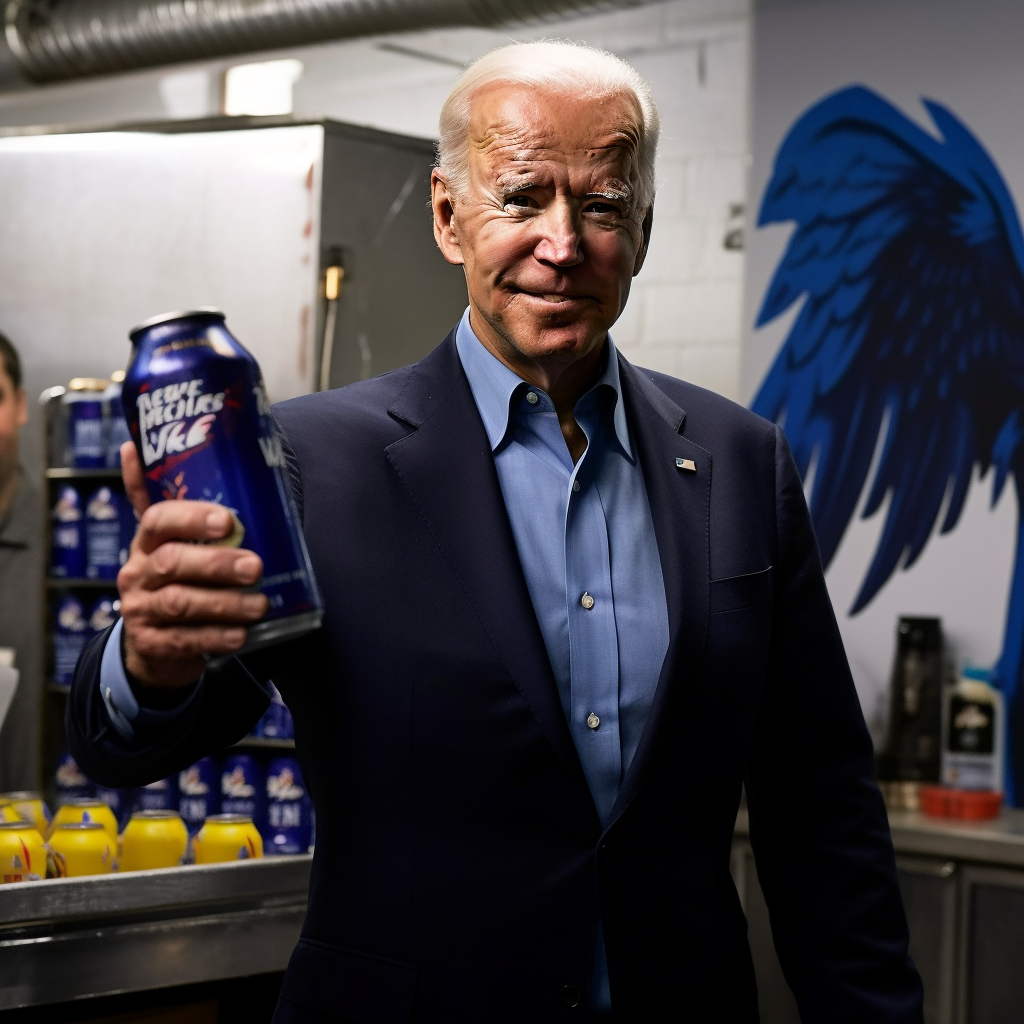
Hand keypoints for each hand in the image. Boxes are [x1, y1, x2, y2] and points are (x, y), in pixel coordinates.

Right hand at [116, 441, 268, 688]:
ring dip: (224, 604)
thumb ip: (165, 500)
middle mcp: (138, 572)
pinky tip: (241, 635)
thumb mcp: (169, 541)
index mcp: (146, 541)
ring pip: (180, 603)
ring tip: (259, 604)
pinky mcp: (153, 644)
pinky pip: (184, 640)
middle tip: (256, 565)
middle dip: (217, 564)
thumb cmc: (174, 579)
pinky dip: (216, 637)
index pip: (157, 520)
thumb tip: (137, 443)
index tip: (227, 520)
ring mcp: (141, 610)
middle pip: (173, 562)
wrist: (155, 643)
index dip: (191, 517)